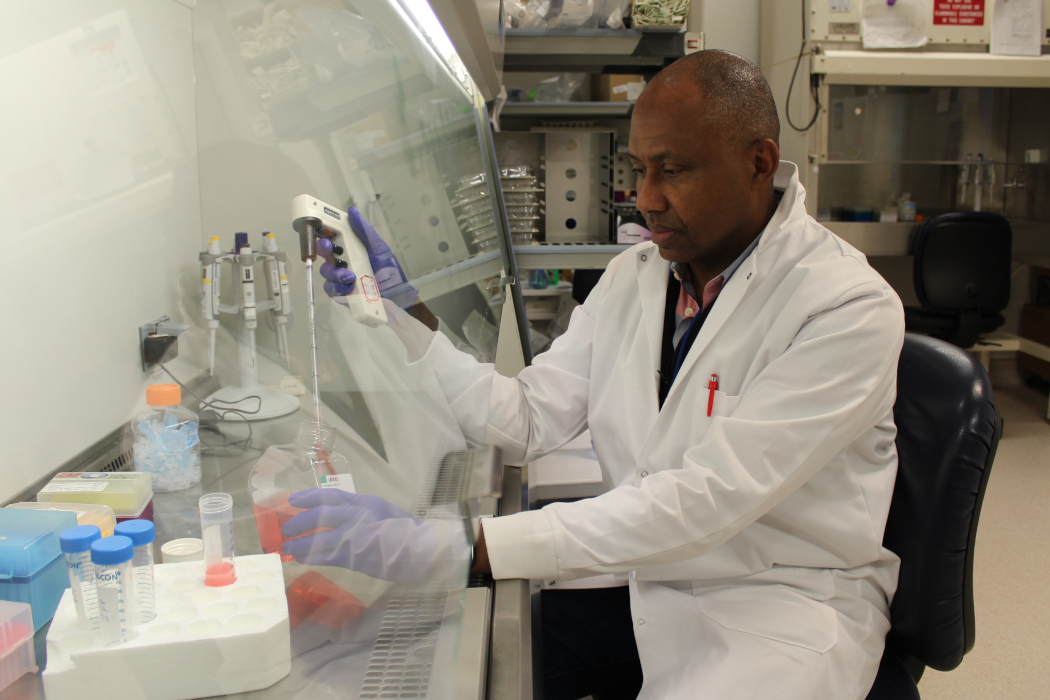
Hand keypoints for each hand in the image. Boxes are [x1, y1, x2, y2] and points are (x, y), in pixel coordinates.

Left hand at [281, 489, 434, 582]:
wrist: (419, 550)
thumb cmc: (401, 529)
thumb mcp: (379, 509)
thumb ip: (357, 509)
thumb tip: (331, 511)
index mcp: (363, 503)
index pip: (331, 495)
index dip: (309, 496)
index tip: (293, 500)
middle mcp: (357, 516)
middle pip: (321, 515)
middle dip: (300, 521)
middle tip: (287, 529)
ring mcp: (355, 536)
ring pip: (319, 537)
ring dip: (300, 543)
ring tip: (288, 547)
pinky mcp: (354, 557)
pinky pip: (325, 556)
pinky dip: (311, 557)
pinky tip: (302, 559)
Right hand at [318, 207, 418, 308]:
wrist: (396, 295)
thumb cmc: (389, 270)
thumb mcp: (378, 248)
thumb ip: (364, 231)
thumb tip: (352, 212)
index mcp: (350, 248)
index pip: (331, 238)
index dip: (323, 232)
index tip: (323, 228)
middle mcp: (343, 262)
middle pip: (324, 253)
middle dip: (323, 249)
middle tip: (329, 249)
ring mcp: (340, 278)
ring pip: (326, 272)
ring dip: (335, 273)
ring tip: (350, 276)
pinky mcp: (341, 294)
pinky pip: (331, 290)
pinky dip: (338, 288)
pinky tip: (349, 288)